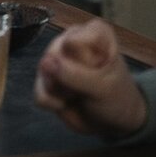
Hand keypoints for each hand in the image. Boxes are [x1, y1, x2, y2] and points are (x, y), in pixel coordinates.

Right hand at [33, 19, 147, 138]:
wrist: (112, 124)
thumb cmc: (117, 98)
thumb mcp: (103, 87)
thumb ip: (76, 74)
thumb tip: (46, 63)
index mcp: (94, 33)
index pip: (74, 41)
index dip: (83, 61)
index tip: (99, 72)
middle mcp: (72, 40)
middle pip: (53, 55)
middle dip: (67, 78)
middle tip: (87, 86)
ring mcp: (56, 59)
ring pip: (43, 73)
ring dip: (60, 91)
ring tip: (78, 94)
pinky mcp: (46, 79)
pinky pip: (38, 91)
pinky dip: (52, 102)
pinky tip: (66, 102)